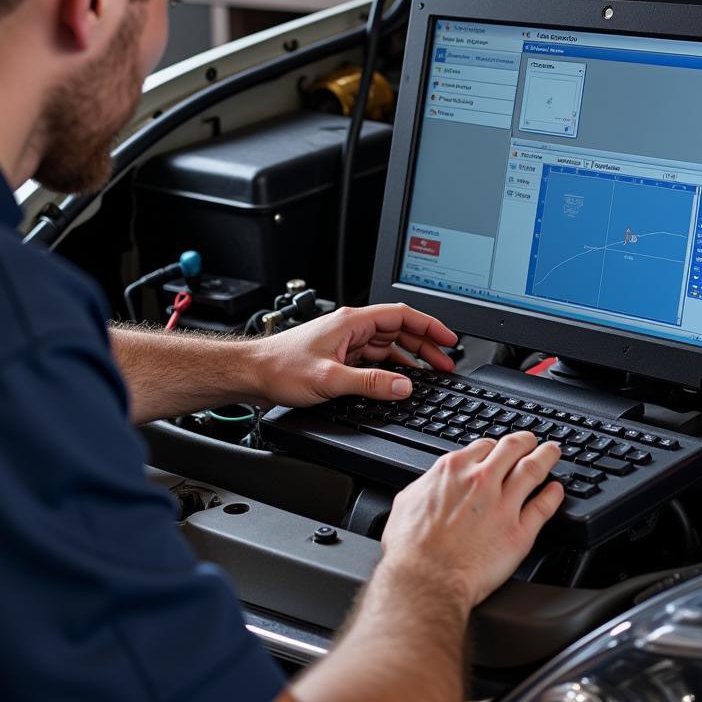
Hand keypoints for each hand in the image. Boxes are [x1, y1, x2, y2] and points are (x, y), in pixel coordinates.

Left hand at [250, 303, 457, 406]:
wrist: (252, 374)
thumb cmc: (280, 368)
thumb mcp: (330, 378)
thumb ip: (370, 383)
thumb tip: (404, 385)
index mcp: (351, 322)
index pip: (401, 316)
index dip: (429, 325)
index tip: (449, 338)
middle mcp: (350, 328)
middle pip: (398, 331)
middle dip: (425, 344)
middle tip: (446, 362)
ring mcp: (345, 342)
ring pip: (387, 345)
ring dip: (410, 357)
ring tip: (431, 372)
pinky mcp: (339, 357)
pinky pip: (374, 359)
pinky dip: (392, 368)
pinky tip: (401, 380)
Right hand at [381, 434, 564, 607]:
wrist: (426, 580)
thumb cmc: (412, 549)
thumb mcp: (407, 502)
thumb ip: (425, 486)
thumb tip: (430, 485)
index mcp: (453, 470)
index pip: (483, 446)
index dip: (494, 446)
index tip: (498, 449)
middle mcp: (481, 481)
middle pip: (512, 449)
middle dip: (525, 441)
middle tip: (532, 441)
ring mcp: (503, 505)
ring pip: (533, 470)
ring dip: (546, 457)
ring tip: (552, 452)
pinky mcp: (519, 533)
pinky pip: (543, 508)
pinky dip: (553, 496)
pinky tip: (557, 490)